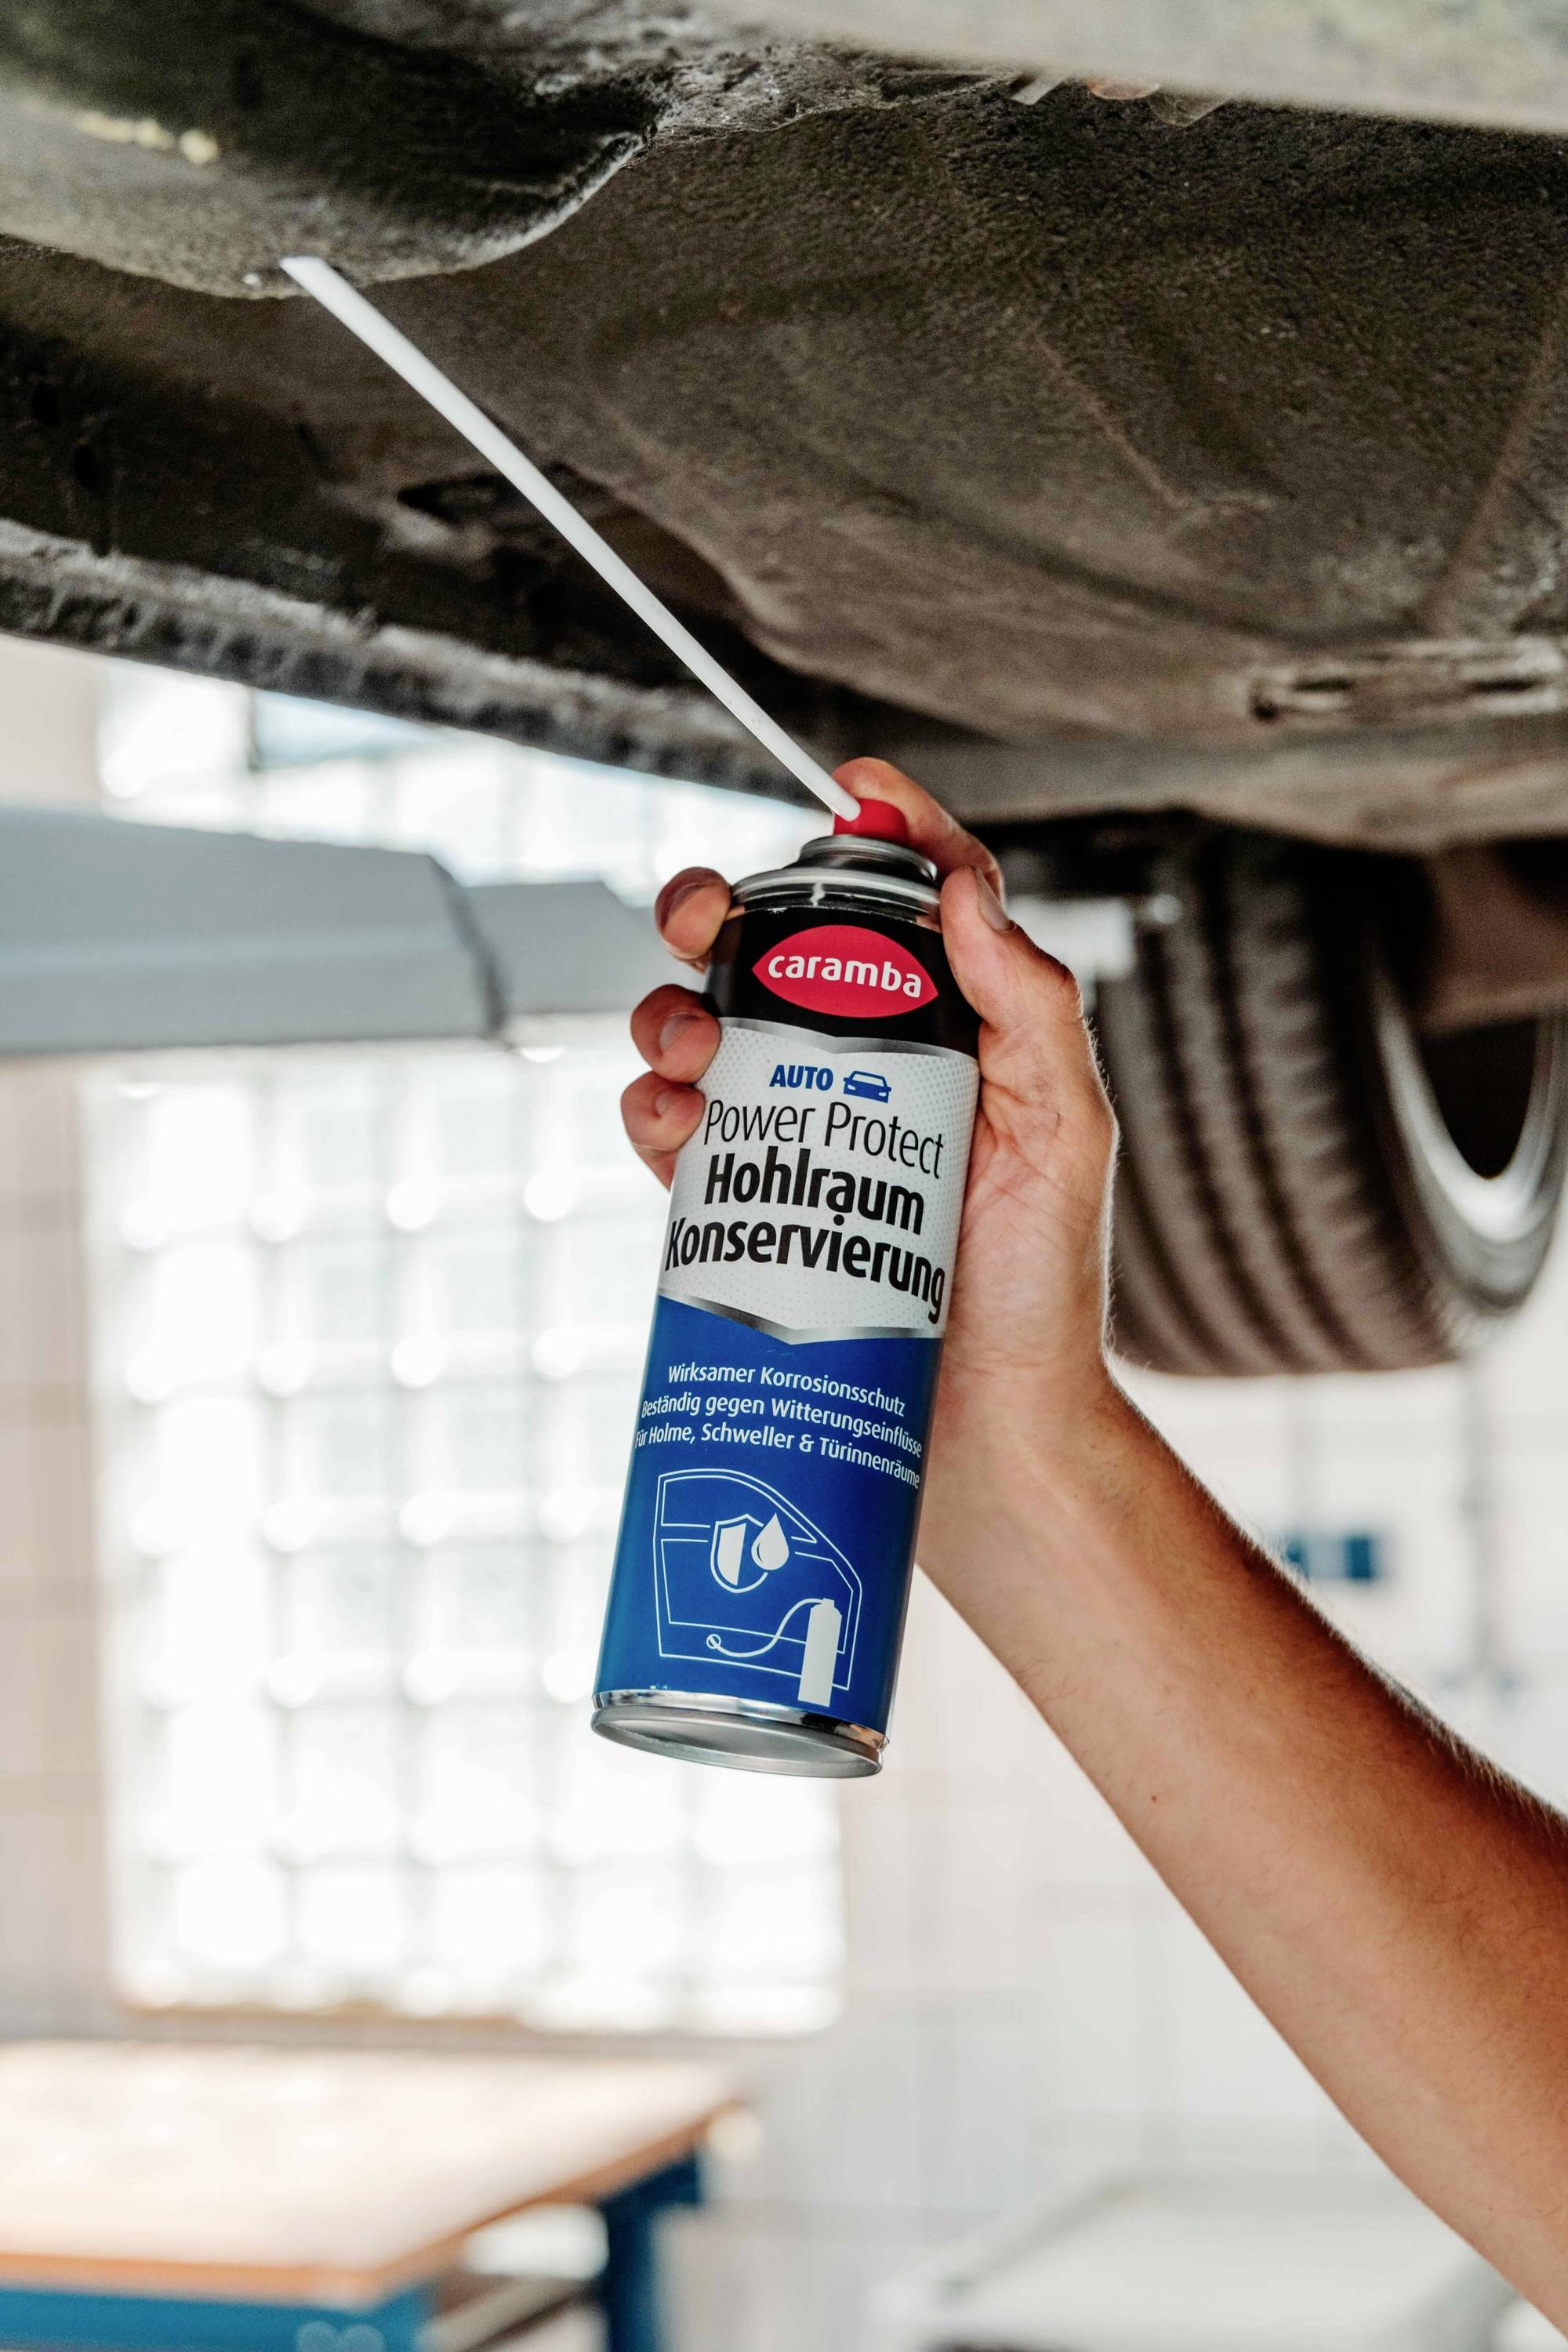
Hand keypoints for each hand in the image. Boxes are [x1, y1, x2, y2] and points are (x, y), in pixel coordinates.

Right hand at [619, 756, 1122, 1513]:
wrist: (982, 1431)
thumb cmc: (1042, 1291)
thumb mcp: (1068, 1134)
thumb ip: (1033, 1003)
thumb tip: (966, 890)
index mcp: (958, 1034)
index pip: (920, 903)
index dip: (886, 831)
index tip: (851, 787)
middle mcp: (869, 1069)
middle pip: (776, 948)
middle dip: (721, 906)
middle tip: (705, 917)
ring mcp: (797, 1134)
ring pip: (704, 1026)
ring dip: (671, 1007)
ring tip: (689, 1045)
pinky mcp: (744, 1204)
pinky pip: (674, 1130)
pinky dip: (652, 1107)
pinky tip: (672, 1121)